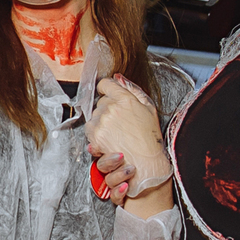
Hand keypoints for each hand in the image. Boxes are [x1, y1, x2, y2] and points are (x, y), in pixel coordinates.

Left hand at [88, 77, 169, 197]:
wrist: (145, 162)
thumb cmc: (150, 137)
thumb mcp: (148, 108)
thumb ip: (132, 89)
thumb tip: (118, 77)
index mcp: (125, 99)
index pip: (105, 84)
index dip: (106, 89)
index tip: (108, 94)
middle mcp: (111, 108)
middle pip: (100, 101)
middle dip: (107, 109)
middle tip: (120, 121)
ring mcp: (102, 122)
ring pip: (94, 115)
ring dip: (101, 122)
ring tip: (116, 133)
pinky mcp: (95, 136)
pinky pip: (89, 129)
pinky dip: (96, 134)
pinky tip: (109, 140)